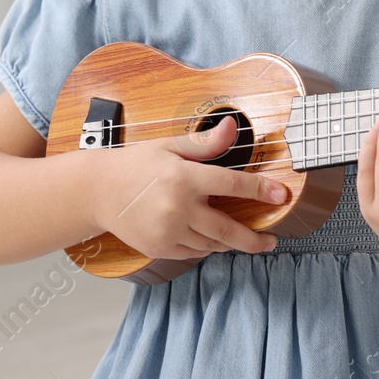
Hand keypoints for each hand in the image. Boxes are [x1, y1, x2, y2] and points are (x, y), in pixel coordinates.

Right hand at [87, 115, 290, 261]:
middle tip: (271, 241)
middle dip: (254, 239)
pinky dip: (205, 246)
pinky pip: (193, 252)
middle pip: (228, 230)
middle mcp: (178, 207)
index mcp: (183, 177)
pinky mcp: (160, 247)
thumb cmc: (136, 164)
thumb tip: (232, 126)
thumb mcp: (168, 146)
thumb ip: (205, 144)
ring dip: (228, 242)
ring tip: (241, 238)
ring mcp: (168, 231)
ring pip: (212, 244)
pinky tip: (207, 237)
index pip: (232, 184)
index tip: (280, 195)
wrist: (98, 191)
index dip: (260, 190)